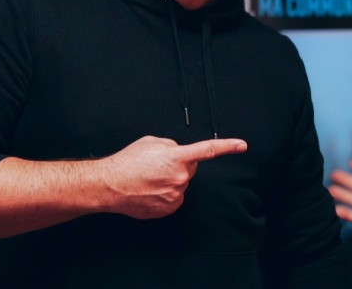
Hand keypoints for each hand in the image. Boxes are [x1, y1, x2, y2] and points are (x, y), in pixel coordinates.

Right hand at [100, 135, 246, 218]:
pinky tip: (150, 190)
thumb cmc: (127, 162)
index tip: (242, 146)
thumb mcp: (152, 142)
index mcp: (177, 157)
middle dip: (180, 165)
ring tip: (150, 179)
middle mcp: (179, 177)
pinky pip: (175, 198)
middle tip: (158, 166)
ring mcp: (175, 195)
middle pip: (190, 168)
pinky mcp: (169, 208)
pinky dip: (165, 194)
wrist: (109, 185)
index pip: (208, 150)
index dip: (227, 147)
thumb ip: (172, 146)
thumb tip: (180, 153)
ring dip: (171, 180)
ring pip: (181, 184)